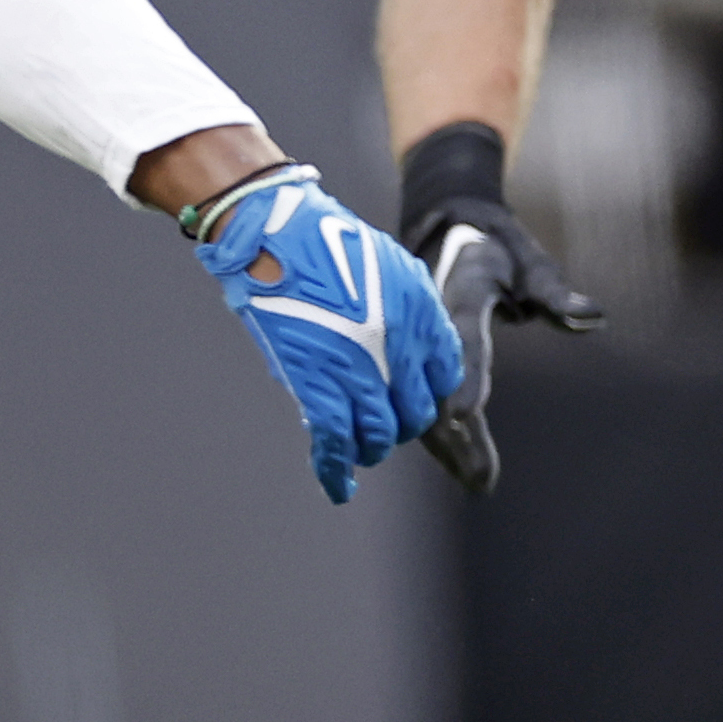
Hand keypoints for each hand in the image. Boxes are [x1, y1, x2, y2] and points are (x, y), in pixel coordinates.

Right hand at [195, 171, 461, 503]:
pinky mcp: (315, 387)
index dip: (430, 392)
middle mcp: (399, 349)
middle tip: (382, 420)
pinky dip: (337, 473)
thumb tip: (418, 353)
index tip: (415, 394)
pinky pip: (334, 444)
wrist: (275, 233)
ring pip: (377, 436)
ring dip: (371, 446)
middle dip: (400, 423)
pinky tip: (341, 488)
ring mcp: (358, 371)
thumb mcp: (393, 268)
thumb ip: (413, 312)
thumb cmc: (329, 242)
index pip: (446, 377)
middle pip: (414, 414)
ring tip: (361, 444)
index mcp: (423, 316)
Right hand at [397, 122, 604, 496]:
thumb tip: (594, 317)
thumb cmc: (495, 248)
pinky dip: (438, 432)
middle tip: (481, 478)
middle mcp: (429, 324)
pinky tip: (457, 465)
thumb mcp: (528, 262)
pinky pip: (421, 399)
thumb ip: (556, 293)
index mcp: (458, 293)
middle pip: (437, 383)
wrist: (444, 232)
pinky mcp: (415, 360)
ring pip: (423, 399)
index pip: (463, 338)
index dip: (465, 376)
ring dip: (449, 443)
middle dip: (457, 434)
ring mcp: (416, 344)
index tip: (466, 414)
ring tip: (477, 482)